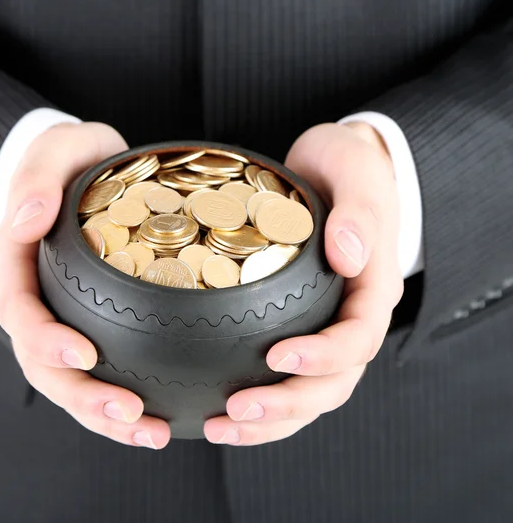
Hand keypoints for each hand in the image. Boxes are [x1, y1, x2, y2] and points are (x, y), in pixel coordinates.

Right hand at [0, 122, 170, 448]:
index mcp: (20, 262)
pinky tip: (155, 421)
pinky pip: (98, 375)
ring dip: (103, 415)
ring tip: (148, 433)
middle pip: (43, 363)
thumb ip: (40, 175)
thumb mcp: (60, 149)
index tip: (85, 354)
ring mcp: (63, 318)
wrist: (91, 174)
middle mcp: (36, 299)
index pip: (20, 310)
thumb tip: (26, 218)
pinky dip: (120, 405)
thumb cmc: (75, 160)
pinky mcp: (92, 327)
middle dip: (81, 396)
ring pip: (69, 382)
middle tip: (130, 412)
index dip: (45, 339)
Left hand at [204, 122, 403, 445]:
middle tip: (234, 409)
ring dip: (269, 420)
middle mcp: (352, 318)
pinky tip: (221, 410)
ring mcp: (326, 328)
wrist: (336, 167)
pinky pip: (287, 379)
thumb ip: (359, 213)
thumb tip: (349, 256)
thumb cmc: (349, 165)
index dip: (323, 357)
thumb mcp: (356, 172)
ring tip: (219, 427)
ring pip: (309, 395)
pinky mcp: (299, 327)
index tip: (277, 356)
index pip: (358, 340)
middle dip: (286, 405)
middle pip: (331, 384)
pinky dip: (261, 405)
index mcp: (372, 289)